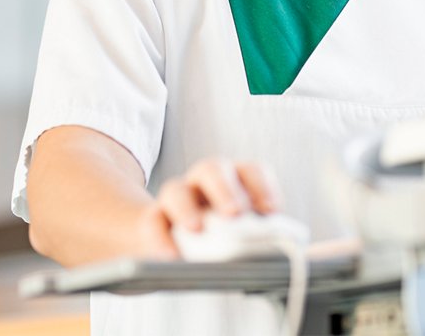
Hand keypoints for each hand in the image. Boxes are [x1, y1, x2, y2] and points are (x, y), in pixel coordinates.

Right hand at [140, 159, 281, 257]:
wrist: (173, 245)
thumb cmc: (219, 235)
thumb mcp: (240, 230)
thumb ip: (253, 233)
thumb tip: (269, 249)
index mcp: (233, 180)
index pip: (249, 170)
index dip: (262, 185)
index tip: (271, 210)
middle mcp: (203, 182)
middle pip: (212, 169)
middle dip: (224, 189)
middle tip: (235, 213)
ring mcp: (176, 198)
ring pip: (176, 189)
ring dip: (186, 208)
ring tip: (196, 229)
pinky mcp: (154, 220)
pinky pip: (152, 222)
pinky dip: (161, 238)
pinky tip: (172, 255)